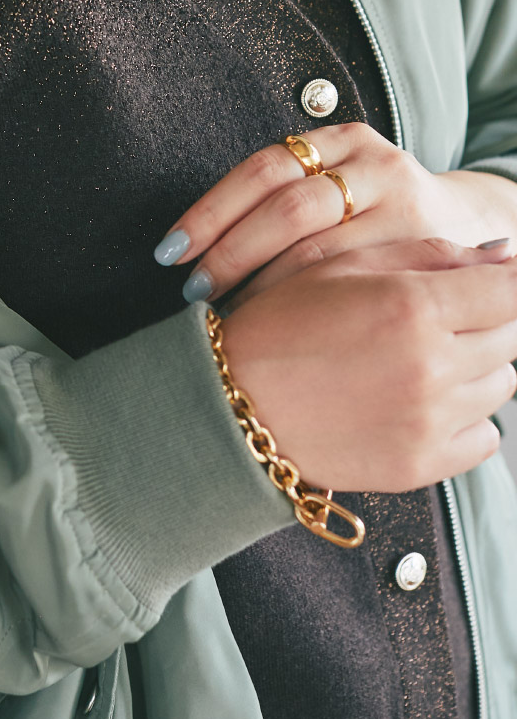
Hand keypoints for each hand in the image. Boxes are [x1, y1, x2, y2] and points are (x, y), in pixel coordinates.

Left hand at [153, 121, 513, 312]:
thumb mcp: (336, 188)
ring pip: (319, 249)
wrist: (471, 230)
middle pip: (287, 205)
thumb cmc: (374, 219)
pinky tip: (278, 325)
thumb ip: (280, 200)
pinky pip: (353, 282)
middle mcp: (374, 164)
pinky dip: (307, 305)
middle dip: (230, 252)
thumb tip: (184, 245)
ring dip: (261, 285)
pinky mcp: (426, 250)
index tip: (170, 251)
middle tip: (193, 289)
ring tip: (224, 313)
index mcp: (339, 140)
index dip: (210, 211)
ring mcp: (404, 207)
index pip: (261, 169)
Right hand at [216, 235, 516, 492]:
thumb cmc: (281, 322)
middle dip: (486, 321)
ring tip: (418, 359)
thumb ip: (431, 255)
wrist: (231, 402)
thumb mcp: (345, 266)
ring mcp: (430, 421)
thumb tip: (505, 253)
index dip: (507, 281)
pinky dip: (466, 419)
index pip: (511, 289)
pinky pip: (485, 437)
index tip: (494, 282)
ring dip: (476, 368)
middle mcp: (432, 366)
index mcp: (414, 306)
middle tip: (436, 319)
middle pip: (511, 336)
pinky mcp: (422, 464)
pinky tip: (419, 402)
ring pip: (502, 385)